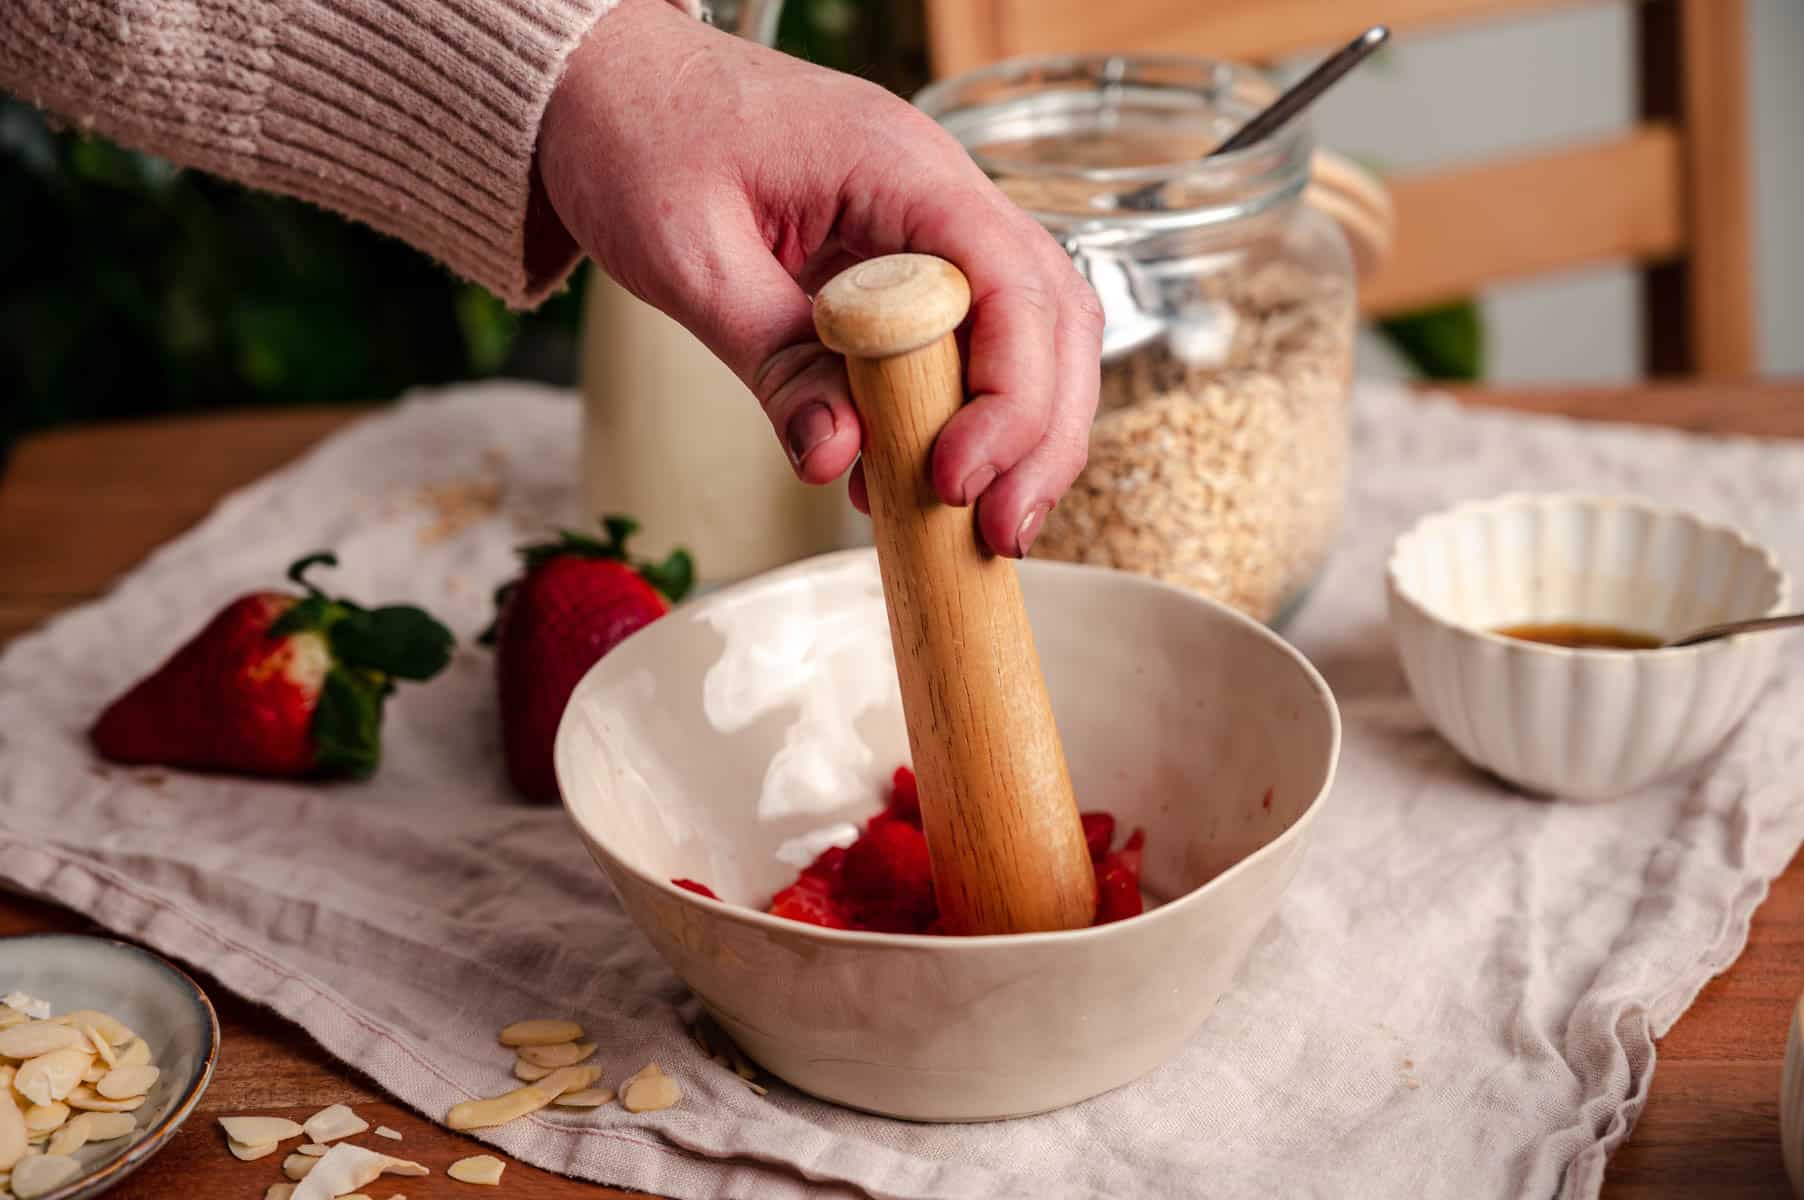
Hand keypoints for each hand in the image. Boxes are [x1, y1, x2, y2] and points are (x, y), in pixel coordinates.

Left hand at [536, 0, 1101, 556]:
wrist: (607, 85)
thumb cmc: (642, 137)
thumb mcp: (689, 255)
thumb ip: (773, 358)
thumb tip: (837, 458)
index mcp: (900, 166)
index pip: (1011, 283)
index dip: (1007, 395)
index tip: (954, 478)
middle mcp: (941, 191)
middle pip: (1052, 316)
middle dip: (1042, 434)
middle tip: (1001, 531)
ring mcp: (933, 226)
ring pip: (1033, 333)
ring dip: (1026, 433)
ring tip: (987, 526)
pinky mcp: (908, 264)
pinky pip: (972, 341)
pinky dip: (969, 418)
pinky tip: (924, 486)